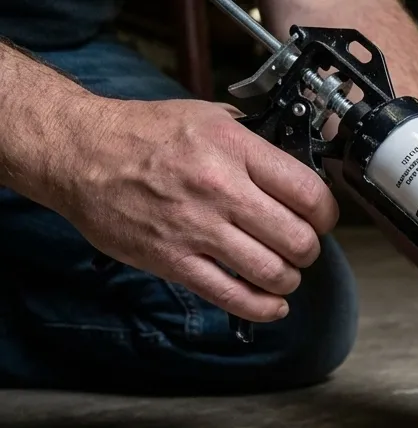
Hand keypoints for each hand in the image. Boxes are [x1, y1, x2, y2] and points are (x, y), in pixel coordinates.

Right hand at [50, 98, 338, 321]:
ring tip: (283, 272)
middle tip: (301, 247)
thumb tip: (296, 169)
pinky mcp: (172, 260)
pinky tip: (272, 304)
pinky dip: (262, 307)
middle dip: (309, 250)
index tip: (321, 218)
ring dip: (288, 279)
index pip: (309, 193)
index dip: (326, 213)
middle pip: (297, 239)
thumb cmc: (143, 133)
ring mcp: (196, 228)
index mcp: (234, 149)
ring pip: (272, 272)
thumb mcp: (207, 116)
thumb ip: (254, 144)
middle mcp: (219, 189)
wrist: (79, 153)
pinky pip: (232, 296)